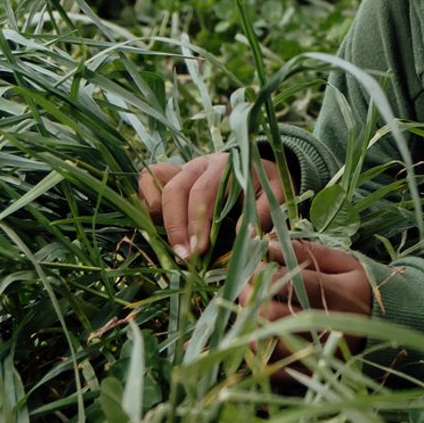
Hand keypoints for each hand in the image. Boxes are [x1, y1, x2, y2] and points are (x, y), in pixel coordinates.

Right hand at [138, 152, 284, 259]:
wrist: (258, 169)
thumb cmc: (266, 185)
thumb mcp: (276, 194)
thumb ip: (263, 211)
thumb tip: (243, 234)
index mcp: (224, 166)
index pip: (203, 192)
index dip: (197, 222)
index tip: (198, 249)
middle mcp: (199, 165)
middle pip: (176, 190)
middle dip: (177, 226)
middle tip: (185, 257)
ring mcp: (182, 169)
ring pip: (157, 184)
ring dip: (159, 217)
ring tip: (171, 246)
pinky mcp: (171, 176)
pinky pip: (148, 180)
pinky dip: (147, 201)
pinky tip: (160, 227)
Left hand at [245, 238, 371, 379]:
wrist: (388, 328)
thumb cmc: (361, 289)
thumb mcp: (346, 263)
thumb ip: (310, 251)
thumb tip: (269, 243)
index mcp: (340, 294)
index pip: (289, 282)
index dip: (264, 271)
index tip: (257, 264)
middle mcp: (329, 327)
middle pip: (271, 315)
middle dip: (250, 297)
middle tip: (247, 286)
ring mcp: (319, 353)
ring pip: (265, 343)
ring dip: (249, 323)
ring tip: (252, 308)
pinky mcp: (310, 373)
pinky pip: (271, 366)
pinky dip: (257, 350)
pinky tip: (259, 333)